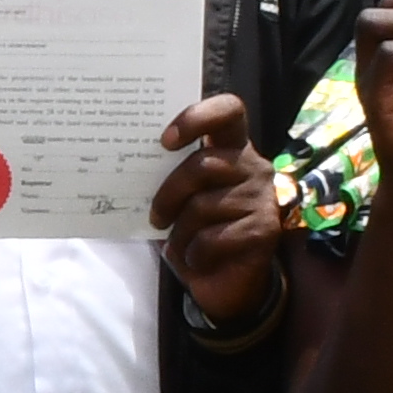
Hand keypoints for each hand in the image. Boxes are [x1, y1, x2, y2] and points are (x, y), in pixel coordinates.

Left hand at [152, 89, 281, 327]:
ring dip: (181, 232)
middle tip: (156, 217)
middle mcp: (253, 165)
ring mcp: (262, 196)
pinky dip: (195, 253)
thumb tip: (127, 162)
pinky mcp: (264, 229)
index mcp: (232, 147)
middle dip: (169, 194)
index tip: (166, 140)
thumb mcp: (180, 199)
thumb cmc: (197, 231)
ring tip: (181, 244)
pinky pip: (214, 237)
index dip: (198, 116)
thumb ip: (167, 176)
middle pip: (203, 164)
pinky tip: (198, 258)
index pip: (228, 110)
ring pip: (203, 205)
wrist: (226, 281)